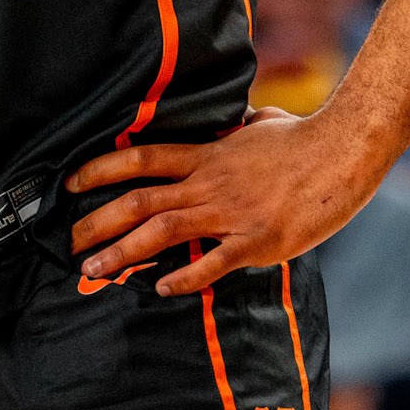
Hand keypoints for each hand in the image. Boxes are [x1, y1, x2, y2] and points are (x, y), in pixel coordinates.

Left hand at [67, 107, 370, 296]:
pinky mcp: (256, 241)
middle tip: (69, 243)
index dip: (103, 168)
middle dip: (100, 221)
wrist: (340, 152)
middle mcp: (210, 182)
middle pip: (141, 199)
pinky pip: (213, 262)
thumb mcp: (260, 122)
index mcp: (208, 155)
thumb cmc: (302, 137)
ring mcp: (230, 212)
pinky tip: (160, 290)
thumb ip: (239, 127)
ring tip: (93, 271)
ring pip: (164, 230)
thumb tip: (239, 120)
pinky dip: (185, 277)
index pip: (143, 158)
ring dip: (124, 252)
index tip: (72, 182)